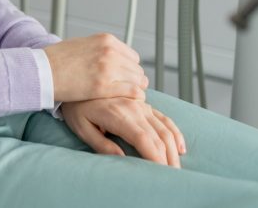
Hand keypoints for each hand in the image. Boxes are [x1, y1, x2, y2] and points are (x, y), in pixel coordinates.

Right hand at [43, 33, 148, 101]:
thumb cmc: (58, 59)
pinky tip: (127, 102)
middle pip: (136, 69)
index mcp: (106, 40)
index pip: (133, 57)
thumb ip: (101, 50)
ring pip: (138, 81)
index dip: (129, 70)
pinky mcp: (104, 86)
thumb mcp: (83, 44)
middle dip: (132, 81)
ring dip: (134, 90)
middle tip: (123, 91)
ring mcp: (108, 68)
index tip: (123, 79)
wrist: (43, 70)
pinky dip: (134, 97)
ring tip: (124, 97)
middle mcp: (110, 52)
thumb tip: (114, 59)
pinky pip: (133, 92)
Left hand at [60, 98, 185, 167]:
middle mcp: (134, 108)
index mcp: (119, 115)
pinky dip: (175, 132)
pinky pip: (164, 117)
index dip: (155, 157)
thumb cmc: (77, 108)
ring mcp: (140, 104)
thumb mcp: (82, 127)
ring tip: (177, 168)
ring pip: (165, 128)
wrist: (77, 80)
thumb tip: (122, 158)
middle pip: (158, 136)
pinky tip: (181, 147)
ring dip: (174, 149)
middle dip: (167, 159)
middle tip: (172, 177)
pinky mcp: (143, 103)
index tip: (161, 173)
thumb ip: (101, 144)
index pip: (144, 139)